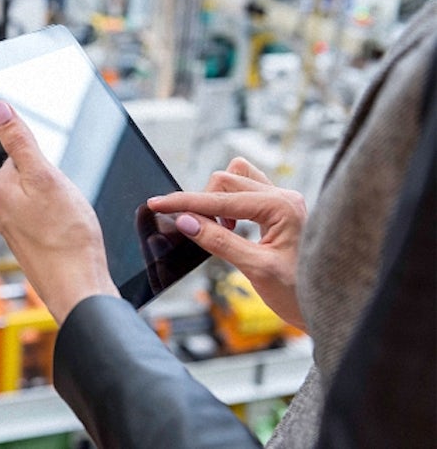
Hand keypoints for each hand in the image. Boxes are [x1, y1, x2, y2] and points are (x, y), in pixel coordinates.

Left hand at [0, 101, 118, 322]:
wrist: (79, 288)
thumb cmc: (68, 237)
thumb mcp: (46, 177)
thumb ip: (20, 141)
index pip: (23, 154)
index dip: (48, 163)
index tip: (58, 183)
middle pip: (33, 175)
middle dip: (55, 183)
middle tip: (68, 204)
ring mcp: (13, 230)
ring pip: (43, 198)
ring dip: (60, 203)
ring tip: (70, 222)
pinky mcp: (29, 245)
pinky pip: (48, 219)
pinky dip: (62, 222)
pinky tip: (70, 235)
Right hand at [147, 157, 307, 329]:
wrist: (329, 307)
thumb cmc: (300, 293)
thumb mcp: (255, 269)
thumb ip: (219, 241)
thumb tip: (186, 221)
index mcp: (282, 207)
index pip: (221, 199)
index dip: (185, 202)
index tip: (157, 203)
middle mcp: (284, 196)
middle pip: (226, 180)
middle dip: (202, 202)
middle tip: (194, 231)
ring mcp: (283, 201)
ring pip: (236, 179)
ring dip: (217, 199)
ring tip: (219, 230)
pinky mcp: (279, 210)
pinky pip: (246, 190)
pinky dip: (229, 203)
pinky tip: (230, 227)